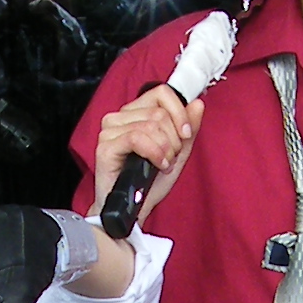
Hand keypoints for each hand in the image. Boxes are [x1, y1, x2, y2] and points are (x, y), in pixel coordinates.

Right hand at [90, 86, 203, 221]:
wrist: (133, 210)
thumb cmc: (149, 183)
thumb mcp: (178, 153)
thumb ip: (188, 127)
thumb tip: (197, 103)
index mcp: (136, 113)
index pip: (161, 93)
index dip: (179, 112)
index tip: (186, 133)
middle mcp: (120, 118)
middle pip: (159, 112)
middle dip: (173, 139)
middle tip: (170, 157)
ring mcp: (110, 131)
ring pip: (150, 125)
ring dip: (165, 149)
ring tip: (163, 165)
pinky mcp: (105, 146)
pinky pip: (137, 138)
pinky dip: (154, 153)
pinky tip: (157, 165)